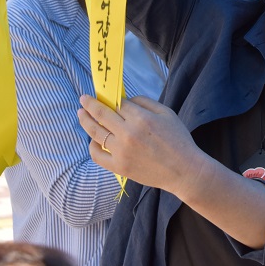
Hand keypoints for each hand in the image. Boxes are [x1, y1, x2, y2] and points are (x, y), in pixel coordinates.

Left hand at [77, 94, 202, 194]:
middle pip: (102, 114)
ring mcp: (121, 151)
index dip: (111, 98)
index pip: (118, 104)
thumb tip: (125, 100)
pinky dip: (92, 146)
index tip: (104, 94)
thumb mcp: (167, 113)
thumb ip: (145, 102)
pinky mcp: (119, 167)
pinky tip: (92, 139)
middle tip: (83, 99)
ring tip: (81, 113)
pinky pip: (97, 155)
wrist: (183, 171)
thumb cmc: (178, 139)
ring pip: (96, 132)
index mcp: (141, 118)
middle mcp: (128, 133)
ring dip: (85, 120)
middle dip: (90, 104)